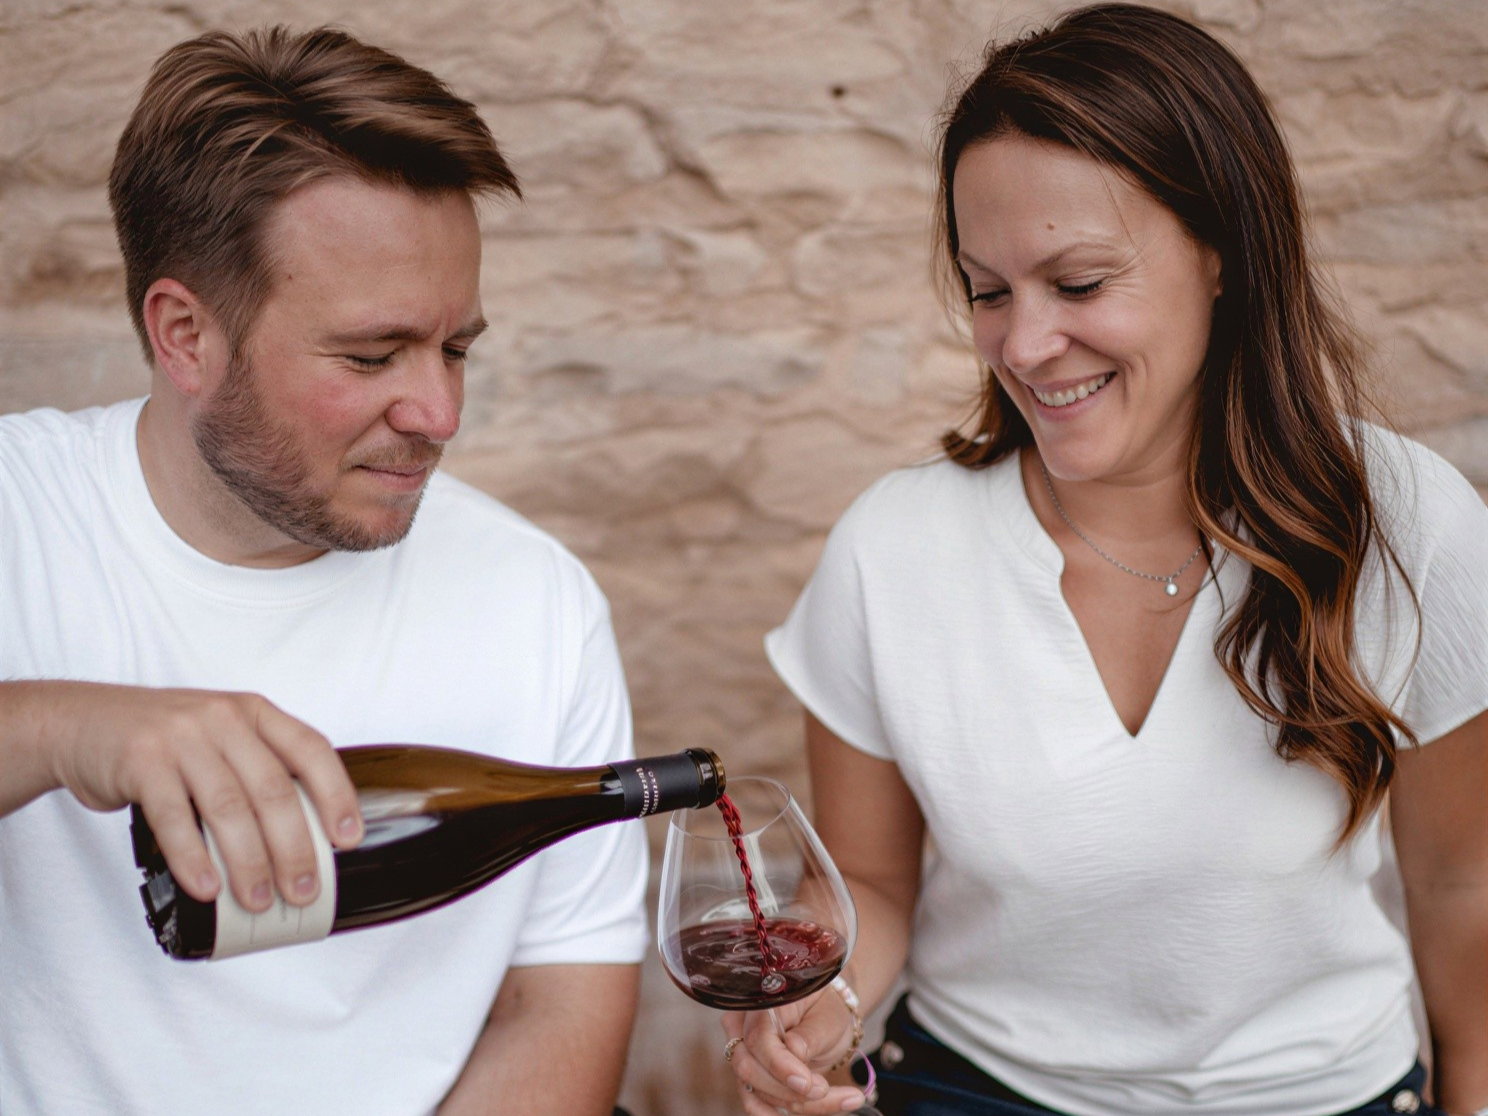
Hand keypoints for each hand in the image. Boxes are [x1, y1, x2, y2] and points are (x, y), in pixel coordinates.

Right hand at [37, 681, 362, 910]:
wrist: (82, 722)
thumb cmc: (164, 741)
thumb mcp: (221, 736)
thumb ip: (257, 769)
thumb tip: (302, 840)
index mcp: (254, 713)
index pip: (311, 750)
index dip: (337, 796)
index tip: (348, 839)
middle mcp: (223, 719)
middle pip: (272, 789)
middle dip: (294, 847)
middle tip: (303, 889)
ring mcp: (180, 738)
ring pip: (228, 808)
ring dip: (248, 862)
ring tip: (259, 899)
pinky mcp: (140, 762)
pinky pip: (173, 818)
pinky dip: (193, 858)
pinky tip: (207, 887)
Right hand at [721, 990, 867, 1114]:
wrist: (824, 1019)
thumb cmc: (825, 1010)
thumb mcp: (827, 1016)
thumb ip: (809, 1035)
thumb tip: (794, 1052)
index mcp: (760, 1005)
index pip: (758, 1039)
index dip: (780, 1066)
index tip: (807, 1083)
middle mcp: (742, 1029)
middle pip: (748, 1069)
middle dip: (788, 1090)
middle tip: (824, 1089)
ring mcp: (743, 1057)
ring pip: (757, 1093)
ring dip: (799, 1104)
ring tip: (845, 1098)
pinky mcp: (750, 1081)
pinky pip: (758, 1107)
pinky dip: (786, 1115)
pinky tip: (823, 1107)